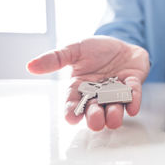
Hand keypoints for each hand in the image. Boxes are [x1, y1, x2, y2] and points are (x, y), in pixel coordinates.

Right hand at [27, 36, 149, 130]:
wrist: (121, 42)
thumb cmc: (97, 49)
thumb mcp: (74, 50)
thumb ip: (56, 58)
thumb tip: (31, 66)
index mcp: (81, 87)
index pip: (74, 103)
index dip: (72, 112)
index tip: (71, 118)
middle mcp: (99, 94)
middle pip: (95, 111)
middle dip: (95, 118)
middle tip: (95, 122)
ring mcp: (116, 91)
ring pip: (115, 107)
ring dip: (115, 114)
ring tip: (114, 117)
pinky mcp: (133, 85)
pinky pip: (133, 94)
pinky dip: (134, 101)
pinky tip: (133, 108)